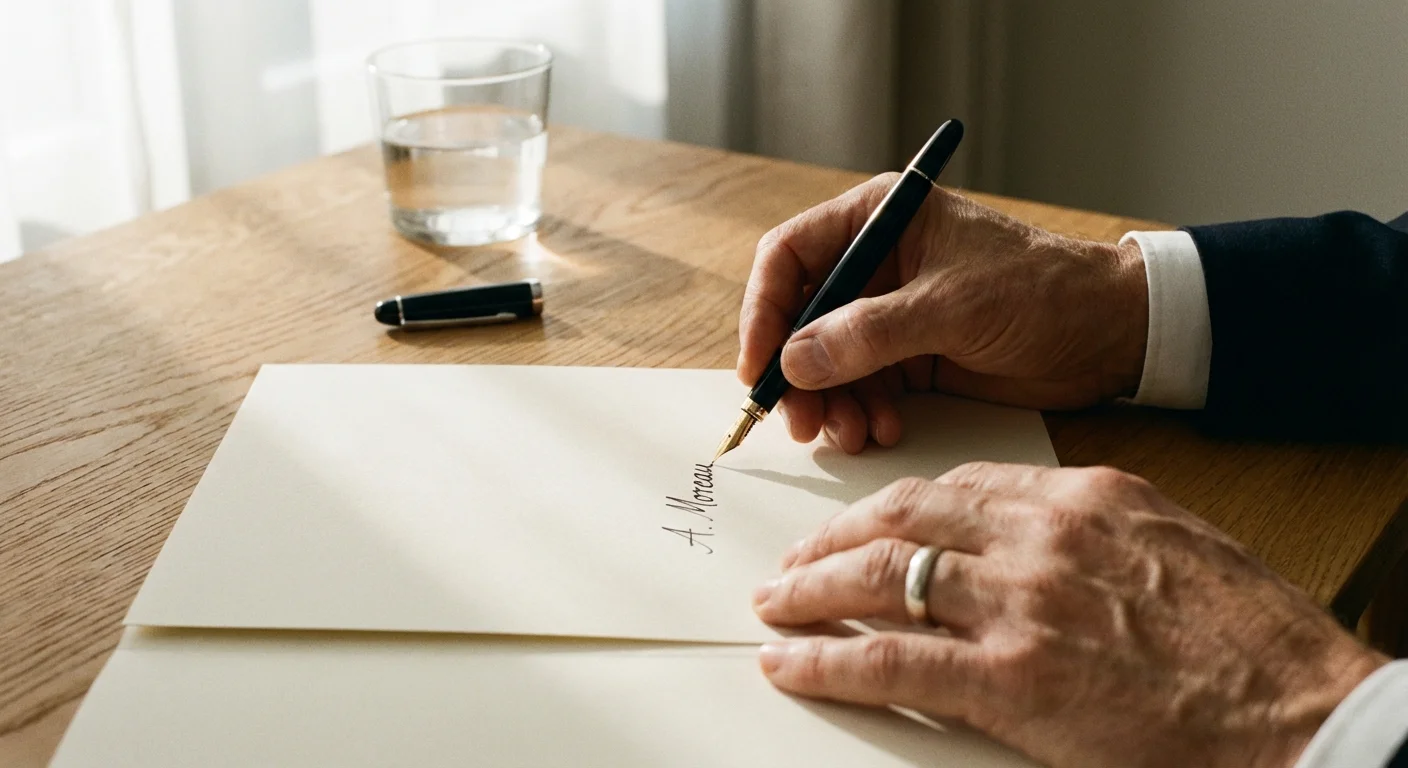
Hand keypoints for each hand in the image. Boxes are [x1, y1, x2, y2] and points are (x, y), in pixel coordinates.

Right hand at [738, 175, 1148, 453]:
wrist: (1112, 334)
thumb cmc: (1043, 291)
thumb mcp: (953, 307)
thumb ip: (869, 334)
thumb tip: (795, 361)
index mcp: (879, 219)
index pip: (790, 257)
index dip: (764, 311)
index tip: (760, 367)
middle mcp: (875, 263)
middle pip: (800, 317)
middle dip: (796, 372)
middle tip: (800, 421)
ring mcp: (890, 312)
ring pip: (826, 361)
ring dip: (829, 402)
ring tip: (850, 434)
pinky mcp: (909, 356)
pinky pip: (860, 387)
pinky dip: (861, 412)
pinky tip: (881, 431)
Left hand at [751, 463, 1385, 767]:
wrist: (1299, 711)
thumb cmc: (1252, 640)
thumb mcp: (1175, 547)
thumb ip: (1093, 535)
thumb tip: (1028, 548)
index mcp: (1082, 497)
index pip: (957, 487)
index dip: (894, 508)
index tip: (865, 524)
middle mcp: (1039, 538)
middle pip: (902, 520)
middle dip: (835, 539)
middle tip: (797, 560)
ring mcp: (1018, 606)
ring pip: (880, 578)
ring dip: (813, 591)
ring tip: (776, 604)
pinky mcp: (1008, 680)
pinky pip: (889, 662)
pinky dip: (827, 661)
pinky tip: (791, 663)